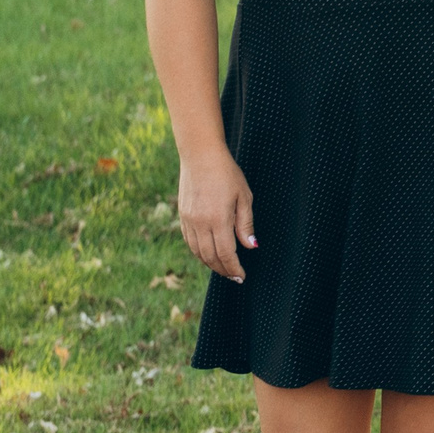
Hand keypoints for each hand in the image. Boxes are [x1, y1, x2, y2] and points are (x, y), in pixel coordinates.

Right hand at [177, 149, 255, 282]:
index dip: (233, 268)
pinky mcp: (182, 215)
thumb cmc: (227, 174)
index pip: (226, 253)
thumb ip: (245, 224)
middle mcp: (200, 223)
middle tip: (233, 276)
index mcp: (218, 219)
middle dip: (223, 270)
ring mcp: (188, 220)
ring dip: (210, 263)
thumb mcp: (244, 197)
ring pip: (197, 251)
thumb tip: (251, 246)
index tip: (241, 277)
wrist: (200, 156)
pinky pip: (189, 241)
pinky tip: (208, 254)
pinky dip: (199, 252)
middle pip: (210, 256)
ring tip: (222, 268)